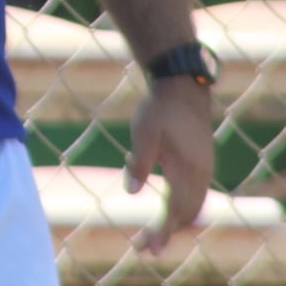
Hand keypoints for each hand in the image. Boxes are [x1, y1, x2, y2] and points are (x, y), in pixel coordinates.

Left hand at [125, 77, 215, 254]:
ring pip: (193, 207)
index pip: (174, 210)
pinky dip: (181, 207)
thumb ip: (140, 162)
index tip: (148, 248)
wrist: (183, 89)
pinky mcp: (202, 165)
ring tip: (153, 233)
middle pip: (185, 214)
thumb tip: (132, 193)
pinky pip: (195, 195)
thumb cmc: (160, 109)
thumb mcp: (144, 131)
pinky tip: (167, 210)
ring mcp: (204, 170)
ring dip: (174, 222)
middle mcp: (200, 175)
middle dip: (165, 232)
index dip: (162, 231)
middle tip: (143, 248)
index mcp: (186, 169)